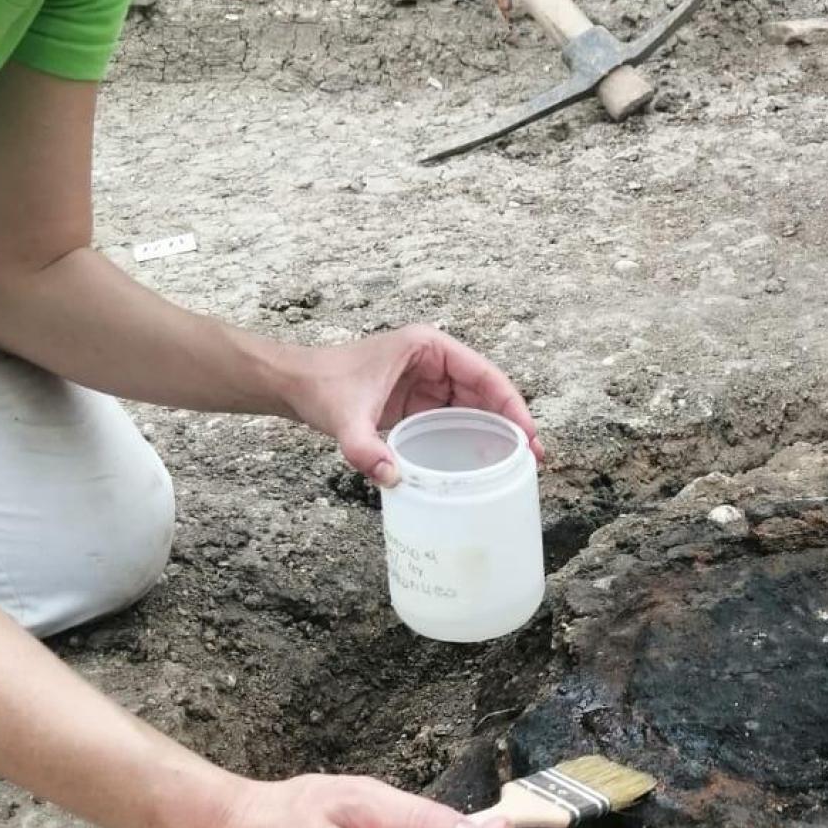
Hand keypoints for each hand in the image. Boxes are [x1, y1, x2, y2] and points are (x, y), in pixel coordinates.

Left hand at [284, 325, 540, 486]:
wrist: (296, 385)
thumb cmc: (321, 385)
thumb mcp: (345, 418)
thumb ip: (365, 449)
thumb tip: (393, 479)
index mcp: (427, 347)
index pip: (484, 374)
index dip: (511, 404)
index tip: (527, 435)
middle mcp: (432, 359)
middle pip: (485, 391)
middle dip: (510, 422)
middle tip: (531, 458)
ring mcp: (426, 379)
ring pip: (473, 405)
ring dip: (494, 431)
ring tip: (515, 463)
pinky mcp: (416, 399)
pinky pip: (453, 417)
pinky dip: (470, 436)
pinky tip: (482, 460)